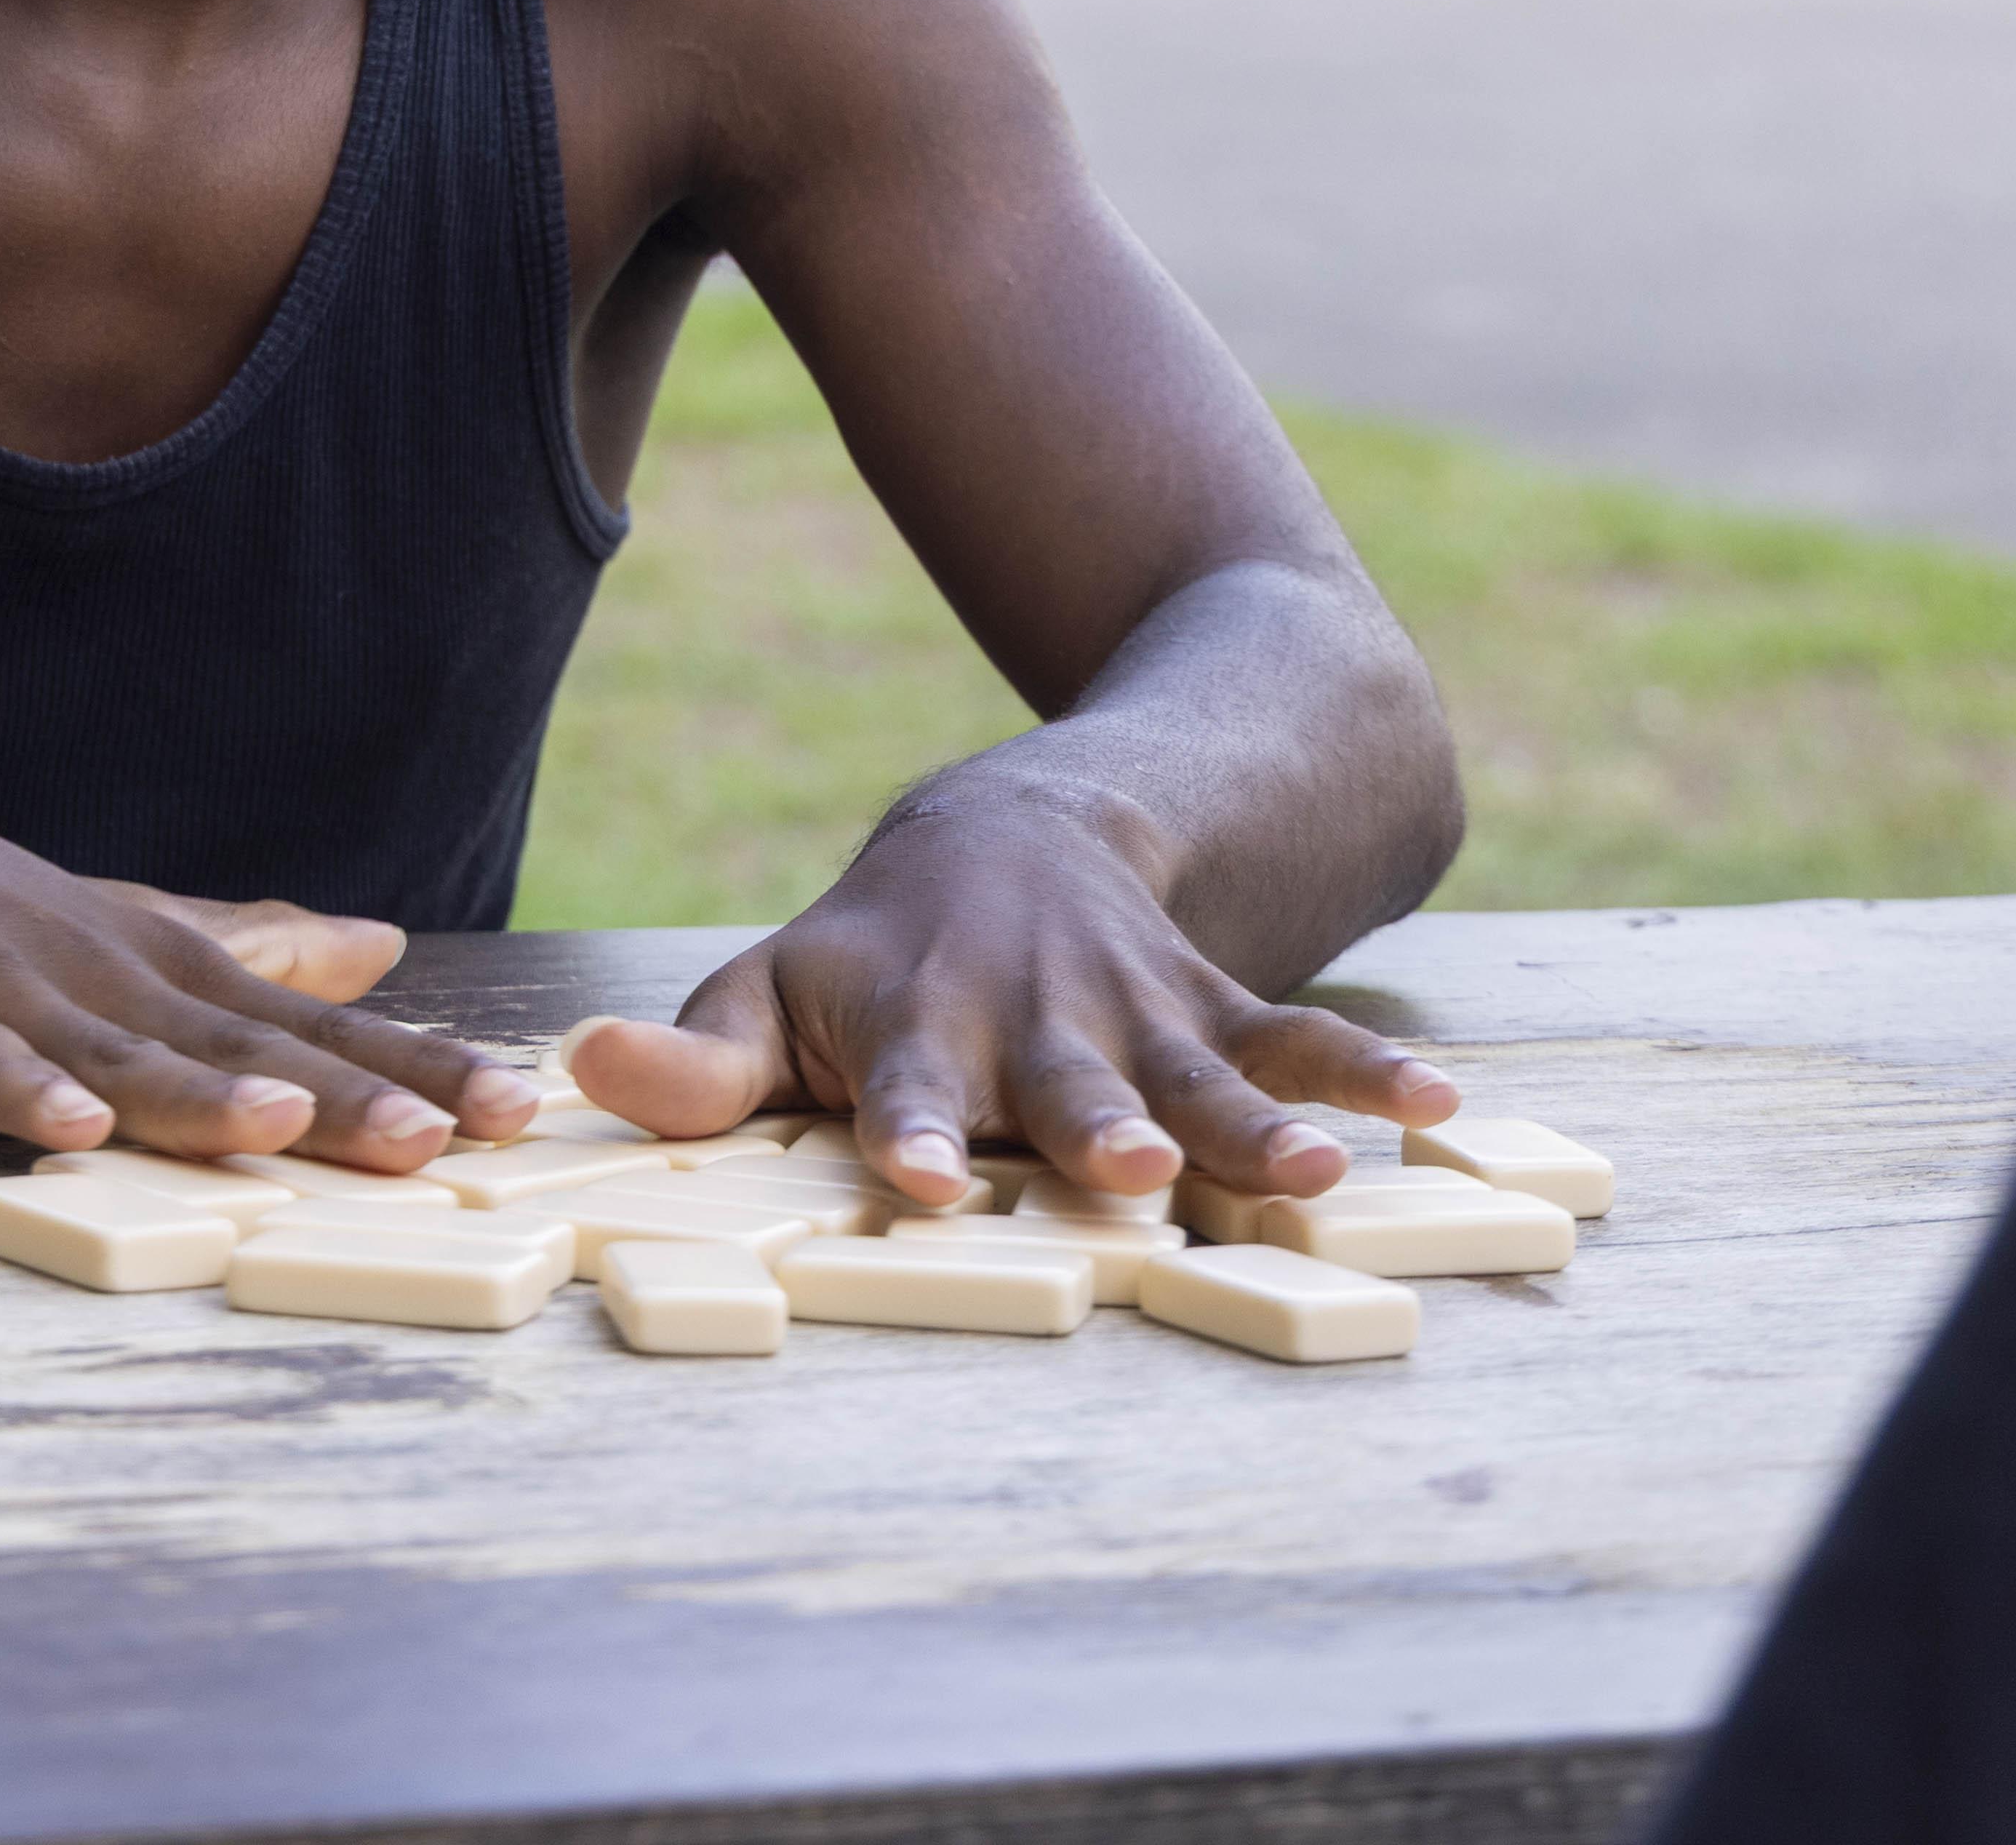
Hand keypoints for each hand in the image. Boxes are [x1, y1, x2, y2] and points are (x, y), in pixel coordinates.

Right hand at [0, 751, 534, 1162]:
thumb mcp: (122, 922)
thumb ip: (248, 942)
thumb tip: (377, 946)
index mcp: (162, 969)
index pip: (310, 1024)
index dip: (411, 1064)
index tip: (516, 1105)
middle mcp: (107, 981)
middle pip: (245, 1044)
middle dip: (352, 1090)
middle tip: (458, 1133)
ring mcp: (7, 1000)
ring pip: (121, 1057)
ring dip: (202, 1093)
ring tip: (285, 1124)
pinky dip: (17, 1093)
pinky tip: (65, 1125)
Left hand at [558, 781, 1458, 1209]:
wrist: (1015, 835)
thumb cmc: (871, 958)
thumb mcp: (770, 993)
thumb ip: (693, 1061)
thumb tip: (573, 1074)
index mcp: (913, 1030)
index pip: (898, 1091)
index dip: (902, 1133)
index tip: (908, 1180)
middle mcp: (1031, 1021)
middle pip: (1067, 1082)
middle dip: (1100, 1126)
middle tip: (1129, 1170)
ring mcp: (1134, 1012)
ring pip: (1199, 1066)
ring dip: (1256, 1116)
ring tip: (1315, 1168)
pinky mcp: (1215, 1007)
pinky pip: (1296, 1036)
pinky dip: (1367, 1073)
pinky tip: (1441, 1112)